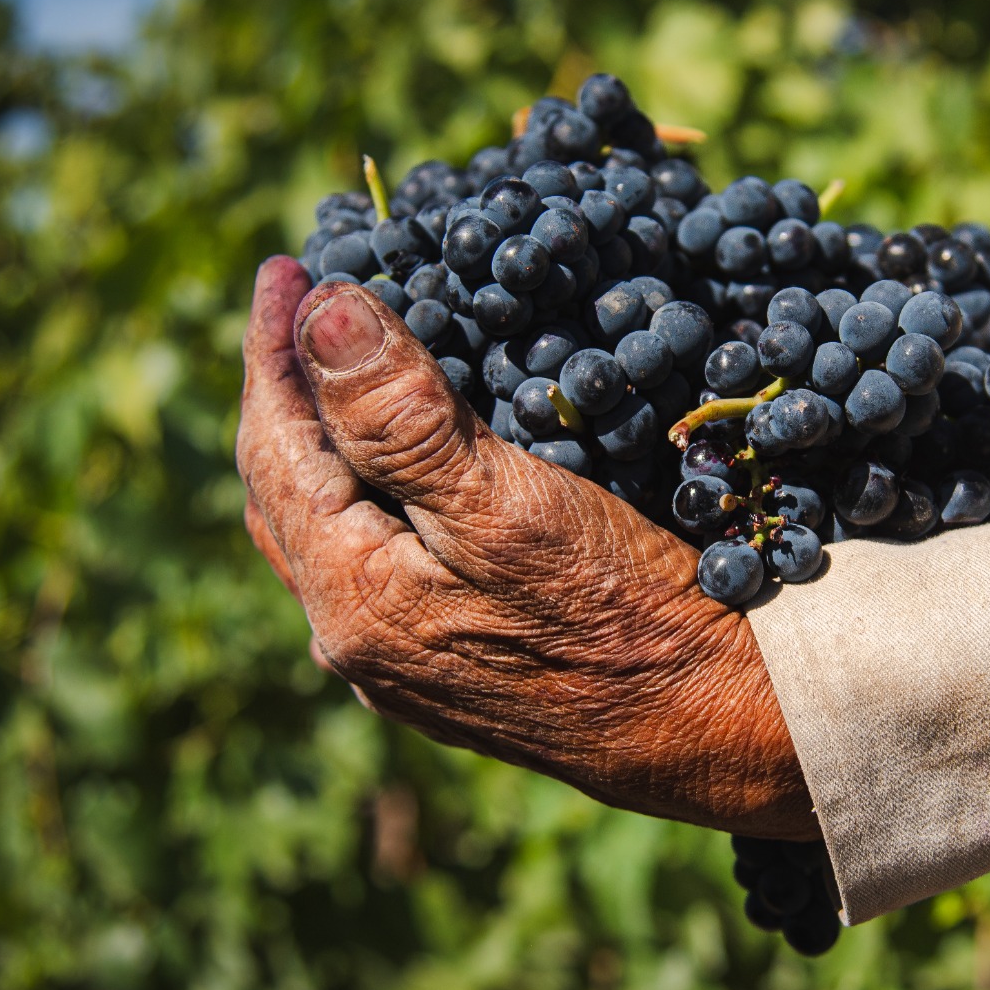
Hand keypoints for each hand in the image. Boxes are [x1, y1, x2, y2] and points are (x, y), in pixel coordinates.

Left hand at [236, 256, 817, 838]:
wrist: (717, 724)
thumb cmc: (622, 612)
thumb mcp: (508, 504)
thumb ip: (400, 418)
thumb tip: (319, 313)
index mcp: (354, 598)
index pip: (276, 447)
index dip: (273, 348)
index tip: (287, 265)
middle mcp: (358, 642)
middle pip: (288, 493)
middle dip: (288, 393)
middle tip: (304, 305)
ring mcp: (402, 664)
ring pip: (329, 530)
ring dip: (324, 444)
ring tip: (336, 374)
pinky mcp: (450, 669)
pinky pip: (374, 561)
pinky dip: (370, 491)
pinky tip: (400, 469)